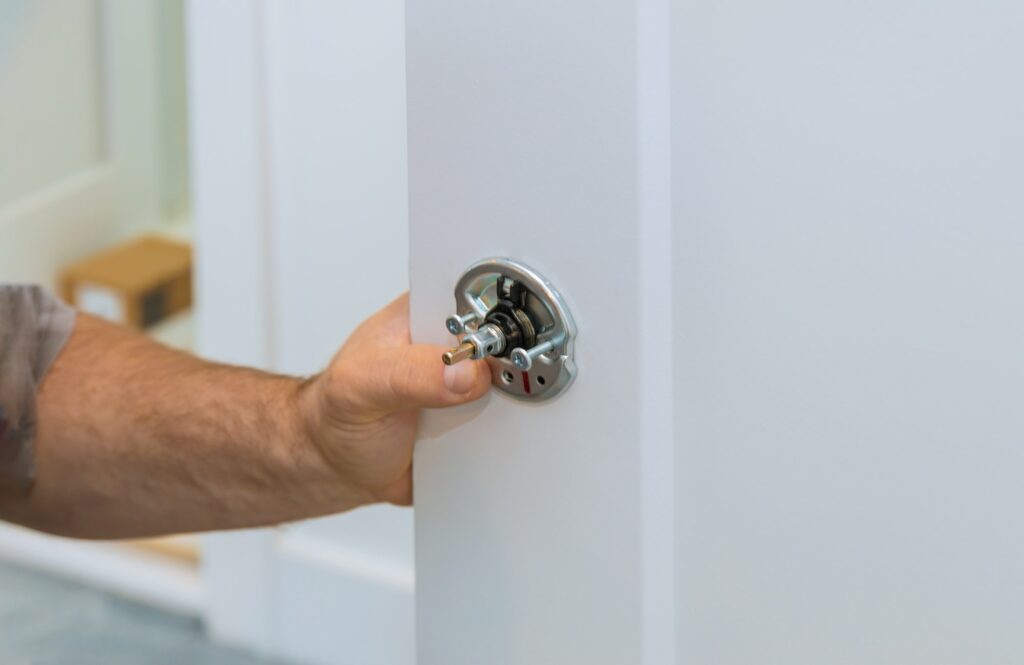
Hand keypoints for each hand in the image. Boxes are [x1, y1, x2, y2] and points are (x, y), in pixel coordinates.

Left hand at [298, 293, 490, 505]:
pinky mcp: (473, 421)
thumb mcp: (360, 385)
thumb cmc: (336, 413)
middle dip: (513, 365)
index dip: (499, 316)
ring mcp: (466, 384)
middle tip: (504, 388)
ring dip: (508, 408)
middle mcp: (450, 346)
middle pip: (505, 342)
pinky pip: (501, 428)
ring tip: (479, 420)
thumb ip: (408, 374)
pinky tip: (482, 442)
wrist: (336, 467)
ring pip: (510, 388)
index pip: (476, 298)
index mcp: (424, 315)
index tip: (504, 345)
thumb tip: (465, 372)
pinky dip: (499, 439)